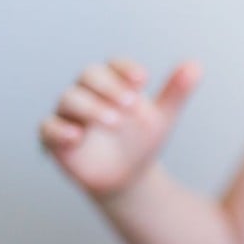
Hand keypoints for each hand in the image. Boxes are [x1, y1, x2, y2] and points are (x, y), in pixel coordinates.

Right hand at [39, 59, 201, 197]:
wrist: (128, 178)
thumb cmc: (142, 141)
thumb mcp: (162, 117)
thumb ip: (176, 92)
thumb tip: (196, 65)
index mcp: (113, 83)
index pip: (114, 65)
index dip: (125, 69)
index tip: (143, 79)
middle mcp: (87, 93)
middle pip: (89, 76)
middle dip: (109, 87)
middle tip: (131, 104)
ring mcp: (68, 115)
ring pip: (69, 98)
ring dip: (91, 107)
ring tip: (114, 121)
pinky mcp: (54, 139)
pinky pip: (47, 128)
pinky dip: (59, 130)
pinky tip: (77, 136)